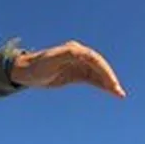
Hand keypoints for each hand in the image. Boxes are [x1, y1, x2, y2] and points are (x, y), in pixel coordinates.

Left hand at [10, 40, 125, 97]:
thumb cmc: (37, 66)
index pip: (93, 58)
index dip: (103, 69)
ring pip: (97, 74)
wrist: (25, 72)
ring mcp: (78, 65)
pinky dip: (102, 85)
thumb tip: (81, 51)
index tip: (109, 81)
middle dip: (108, 77)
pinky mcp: (76, 74)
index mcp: (73, 49)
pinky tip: (111, 92)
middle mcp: (78, 55)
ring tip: (119, 94)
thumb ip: (67, 54)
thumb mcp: (51, 60)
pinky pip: (92, 79)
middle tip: (116, 90)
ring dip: (108, 82)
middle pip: (99, 66)